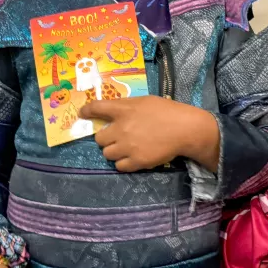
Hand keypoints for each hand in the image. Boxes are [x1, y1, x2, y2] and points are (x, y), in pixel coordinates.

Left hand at [83, 96, 219, 171]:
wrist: (185, 129)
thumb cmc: (167, 111)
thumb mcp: (144, 101)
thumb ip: (126, 106)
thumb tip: (112, 111)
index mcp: (124, 110)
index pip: (96, 108)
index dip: (86, 111)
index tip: (83, 114)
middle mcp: (121, 128)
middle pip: (99, 139)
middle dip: (106, 138)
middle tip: (116, 137)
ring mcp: (128, 146)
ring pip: (106, 154)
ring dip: (113, 151)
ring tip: (126, 148)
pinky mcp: (136, 161)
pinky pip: (119, 166)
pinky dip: (123, 162)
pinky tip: (132, 157)